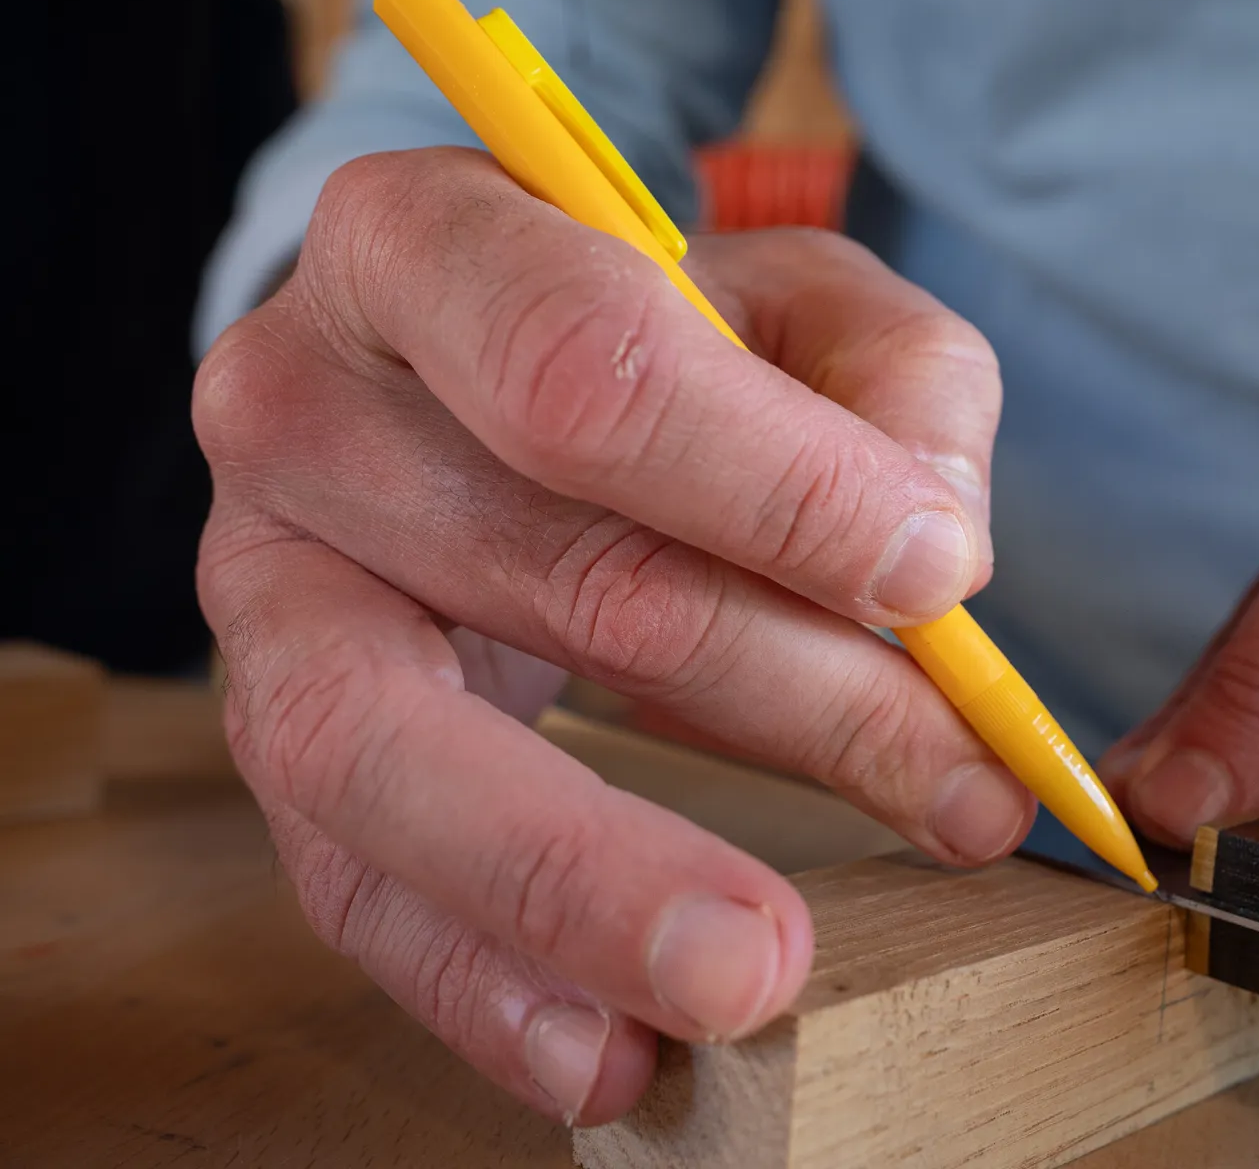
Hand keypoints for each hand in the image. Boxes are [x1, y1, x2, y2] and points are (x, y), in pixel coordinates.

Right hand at [194, 147, 1033, 1122]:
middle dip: (785, 698)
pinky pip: (352, 886)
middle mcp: (301, 410)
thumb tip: (934, 551)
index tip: (939, 581)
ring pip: (396, 755)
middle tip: (954, 794)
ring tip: (754, 979)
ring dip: (595, 883)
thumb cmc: (655, 341)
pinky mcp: (277, 743)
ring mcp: (264, 591)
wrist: (478, 386)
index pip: (586, 368)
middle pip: (548, 572)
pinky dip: (484, 986)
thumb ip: (894, 386)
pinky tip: (610, 1053)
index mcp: (421, 247)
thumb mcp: (798, 306)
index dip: (775, 483)